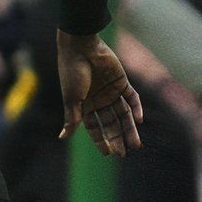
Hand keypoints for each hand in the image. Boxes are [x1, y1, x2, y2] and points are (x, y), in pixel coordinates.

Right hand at [54, 30, 143, 156]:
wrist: (81, 47)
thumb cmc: (72, 72)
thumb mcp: (71, 99)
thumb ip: (71, 119)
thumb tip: (61, 137)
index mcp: (84, 105)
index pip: (94, 127)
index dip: (101, 140)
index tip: (108, 154)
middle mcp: (98, 100)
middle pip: (110, 123)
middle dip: (117, 138)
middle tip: (124, 154)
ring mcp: (111, 91)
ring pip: (123, 114)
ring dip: (130, 129)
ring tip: (136, 145)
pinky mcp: (122, 81)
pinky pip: (132, 97)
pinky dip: (136, 108)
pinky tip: (139, 120)